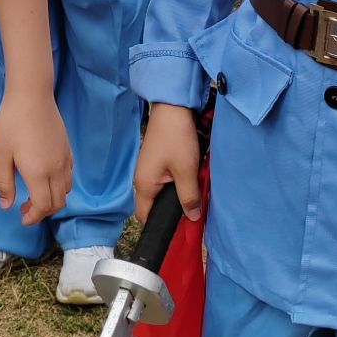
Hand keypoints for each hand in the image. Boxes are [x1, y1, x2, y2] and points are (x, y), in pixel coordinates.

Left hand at [0, 87, 71, 225]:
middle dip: (43, 212)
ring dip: (53, 199)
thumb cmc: (12, 123)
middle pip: (58, 203)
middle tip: (26, 208)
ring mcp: (65, 159)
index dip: (33, 217)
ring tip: (36, 194)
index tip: (22, 217)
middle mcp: (56, 169)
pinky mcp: (68, 149)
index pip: (43, 206)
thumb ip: (5, 183)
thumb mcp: (1, 155)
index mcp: (38, 173)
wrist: (31, 96)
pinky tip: (46, 176)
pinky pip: (69, 175)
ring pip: (66, 190)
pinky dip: (60, 185)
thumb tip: (7, 206)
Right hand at [135, 103, 202, 222]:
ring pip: (162, 192)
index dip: (159, 225)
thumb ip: (189, 197)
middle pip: (154, 205)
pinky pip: (165, 180)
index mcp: (143, 186)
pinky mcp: (156, 161)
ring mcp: (148, 170)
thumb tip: (193, 218)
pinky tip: (190, 178)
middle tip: (193, 211)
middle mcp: (141, 180)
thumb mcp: (186, 170)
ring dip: (177, 194)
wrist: (172, 107)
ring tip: (194, 194)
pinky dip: (177, 182)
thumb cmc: (176, 138)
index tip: (179, 229)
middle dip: (172, 210)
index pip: (145, 217)